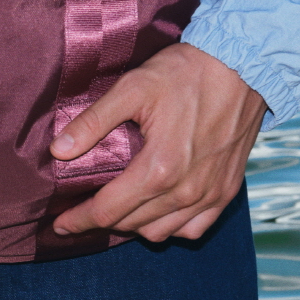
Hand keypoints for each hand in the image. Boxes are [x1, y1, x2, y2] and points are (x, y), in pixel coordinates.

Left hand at [50, 43, 265, 241]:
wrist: (241, 67)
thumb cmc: (184, 73)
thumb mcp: (132, 88)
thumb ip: (93, 122)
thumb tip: (58, 151)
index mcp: (159, 168)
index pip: (108, 211)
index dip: (79, 220)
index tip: (59, 224)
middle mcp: (186, 191)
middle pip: (132, 224)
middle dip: (101, 222)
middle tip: (81, 212)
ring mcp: (210, 195)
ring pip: (161, 232)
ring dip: (134, 226)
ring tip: (115, 209)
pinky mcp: (227, 191)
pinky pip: (194, 229)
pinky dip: (170, 227)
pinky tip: (157, 211)